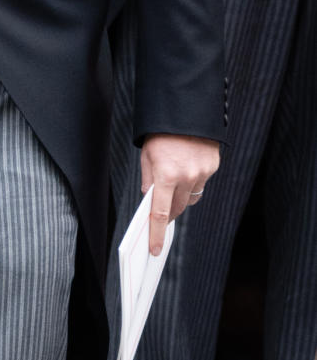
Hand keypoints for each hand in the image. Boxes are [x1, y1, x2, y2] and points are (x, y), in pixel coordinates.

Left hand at [140, 133, 220, 255]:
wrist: (186, 110)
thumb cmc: (162, 134)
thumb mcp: (147, 156)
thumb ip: (149, 181)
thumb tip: (151, 201)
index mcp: (166, 176)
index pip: (160, 213)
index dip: (157, 233)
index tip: (155, 249)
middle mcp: (187, 177)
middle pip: (177, 208)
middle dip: (168, 213)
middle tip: (162, 213)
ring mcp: (203, 172)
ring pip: (191, 197)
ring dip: (181, 197)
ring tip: (174, 185)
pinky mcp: (213, 166)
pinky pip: (201, 183)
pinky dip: (192, 181)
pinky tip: (187, 168)